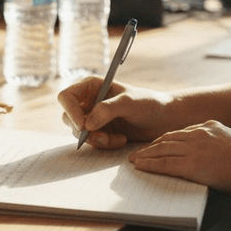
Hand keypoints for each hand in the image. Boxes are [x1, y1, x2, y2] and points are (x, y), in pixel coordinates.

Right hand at [57, 77, 174, 148]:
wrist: (163, 119)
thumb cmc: (149, 104)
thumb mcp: (129, 103)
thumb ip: (108, 109)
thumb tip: (87, 124)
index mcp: (92, 85)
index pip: (66, 97)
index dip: (70, 112)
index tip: (83, 126)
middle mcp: (88, 100)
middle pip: (68, 117)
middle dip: (84, 131)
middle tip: (103, 137)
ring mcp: (92, 116)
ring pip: (78, 133)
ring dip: (96, 140)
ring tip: (117, 139)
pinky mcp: (99, 131)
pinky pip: (91, 142)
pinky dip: (104, 144)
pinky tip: (121, 140)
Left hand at [128, 120, 230, 200]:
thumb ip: (219, 147)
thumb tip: (210, 159)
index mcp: (211, 126)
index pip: (181, 132)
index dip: (165, 139)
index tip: (155, 144)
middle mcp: (201, 133)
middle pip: (168, 138)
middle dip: (151, 146)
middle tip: (138, 152)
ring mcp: (196, 148)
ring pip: (163, 149)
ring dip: (146, 155)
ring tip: (134, 160)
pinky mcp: (193, 165)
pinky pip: (165, 164)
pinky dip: (150, 165)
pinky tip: (140, 167)